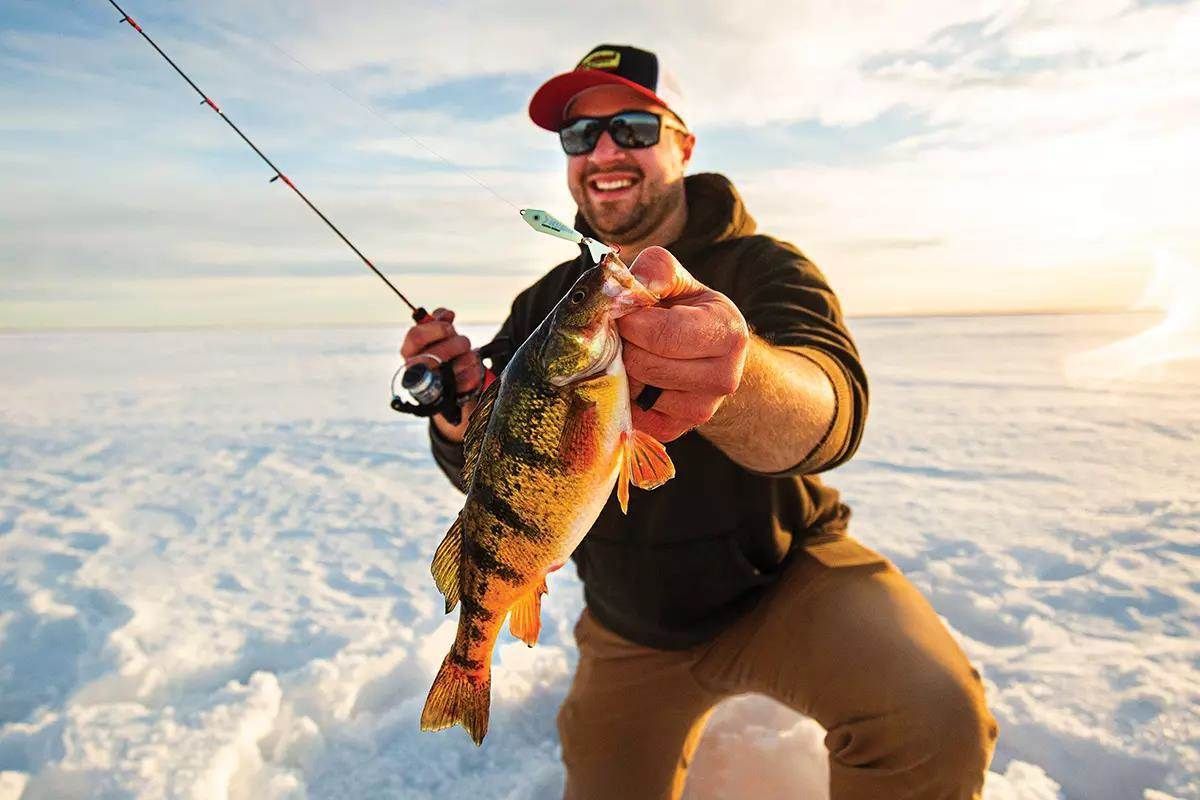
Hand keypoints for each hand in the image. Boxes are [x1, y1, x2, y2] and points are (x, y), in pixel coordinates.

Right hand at [399, 308, 482, 441]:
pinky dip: (474, 371)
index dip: (436, 328)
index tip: (450, 327)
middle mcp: (415, 369)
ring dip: (468, 357)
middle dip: (457, 344)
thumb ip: (438, 320)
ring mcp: (431, 385)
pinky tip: (470, 369)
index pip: (416, 336)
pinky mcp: (449, 398)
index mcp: (409, 351)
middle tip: (464, 343)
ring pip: (457, 366)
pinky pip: (468, 380)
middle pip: (438, 353)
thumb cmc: (440, 352)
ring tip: (467, 356)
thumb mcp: (436, 335)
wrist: (447, 384)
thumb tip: (447, 315)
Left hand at [618, 247, 749, 441]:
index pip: (663, 334)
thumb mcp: (679, 280)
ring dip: (621, 368)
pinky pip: (629, 413)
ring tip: (635, 351)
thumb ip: (657, 270)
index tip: (626, 312)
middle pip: (644, 364)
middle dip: (625, 344)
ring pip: (634, 389)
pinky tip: (635, 375)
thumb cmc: (686, 311)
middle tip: (628, 333)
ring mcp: (701, 411)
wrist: (706, 354)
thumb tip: (633, 285)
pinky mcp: (674, 431)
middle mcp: (723, 378)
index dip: (632, 321)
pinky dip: (623, 392)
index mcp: (729, 334)